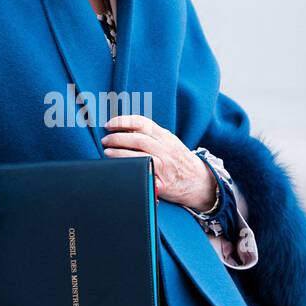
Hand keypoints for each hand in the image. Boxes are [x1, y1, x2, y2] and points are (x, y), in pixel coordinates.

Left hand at [101, 113, 217, 212]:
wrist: (200, 181)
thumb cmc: (179, 160)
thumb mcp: (169, 141)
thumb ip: (151, 134)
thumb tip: (124, 128)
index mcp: (165, 136)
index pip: (141, 123)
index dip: (123, 122)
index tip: (109, 125)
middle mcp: (165, 149)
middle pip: (137, 139)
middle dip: (117, 138)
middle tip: (105, 140)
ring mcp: (164, 166)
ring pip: (138, 157)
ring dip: (118, 154)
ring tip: (107, 153)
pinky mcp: (162, 183)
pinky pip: (144, 177)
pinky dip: (131, 174)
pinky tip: (120, 171)